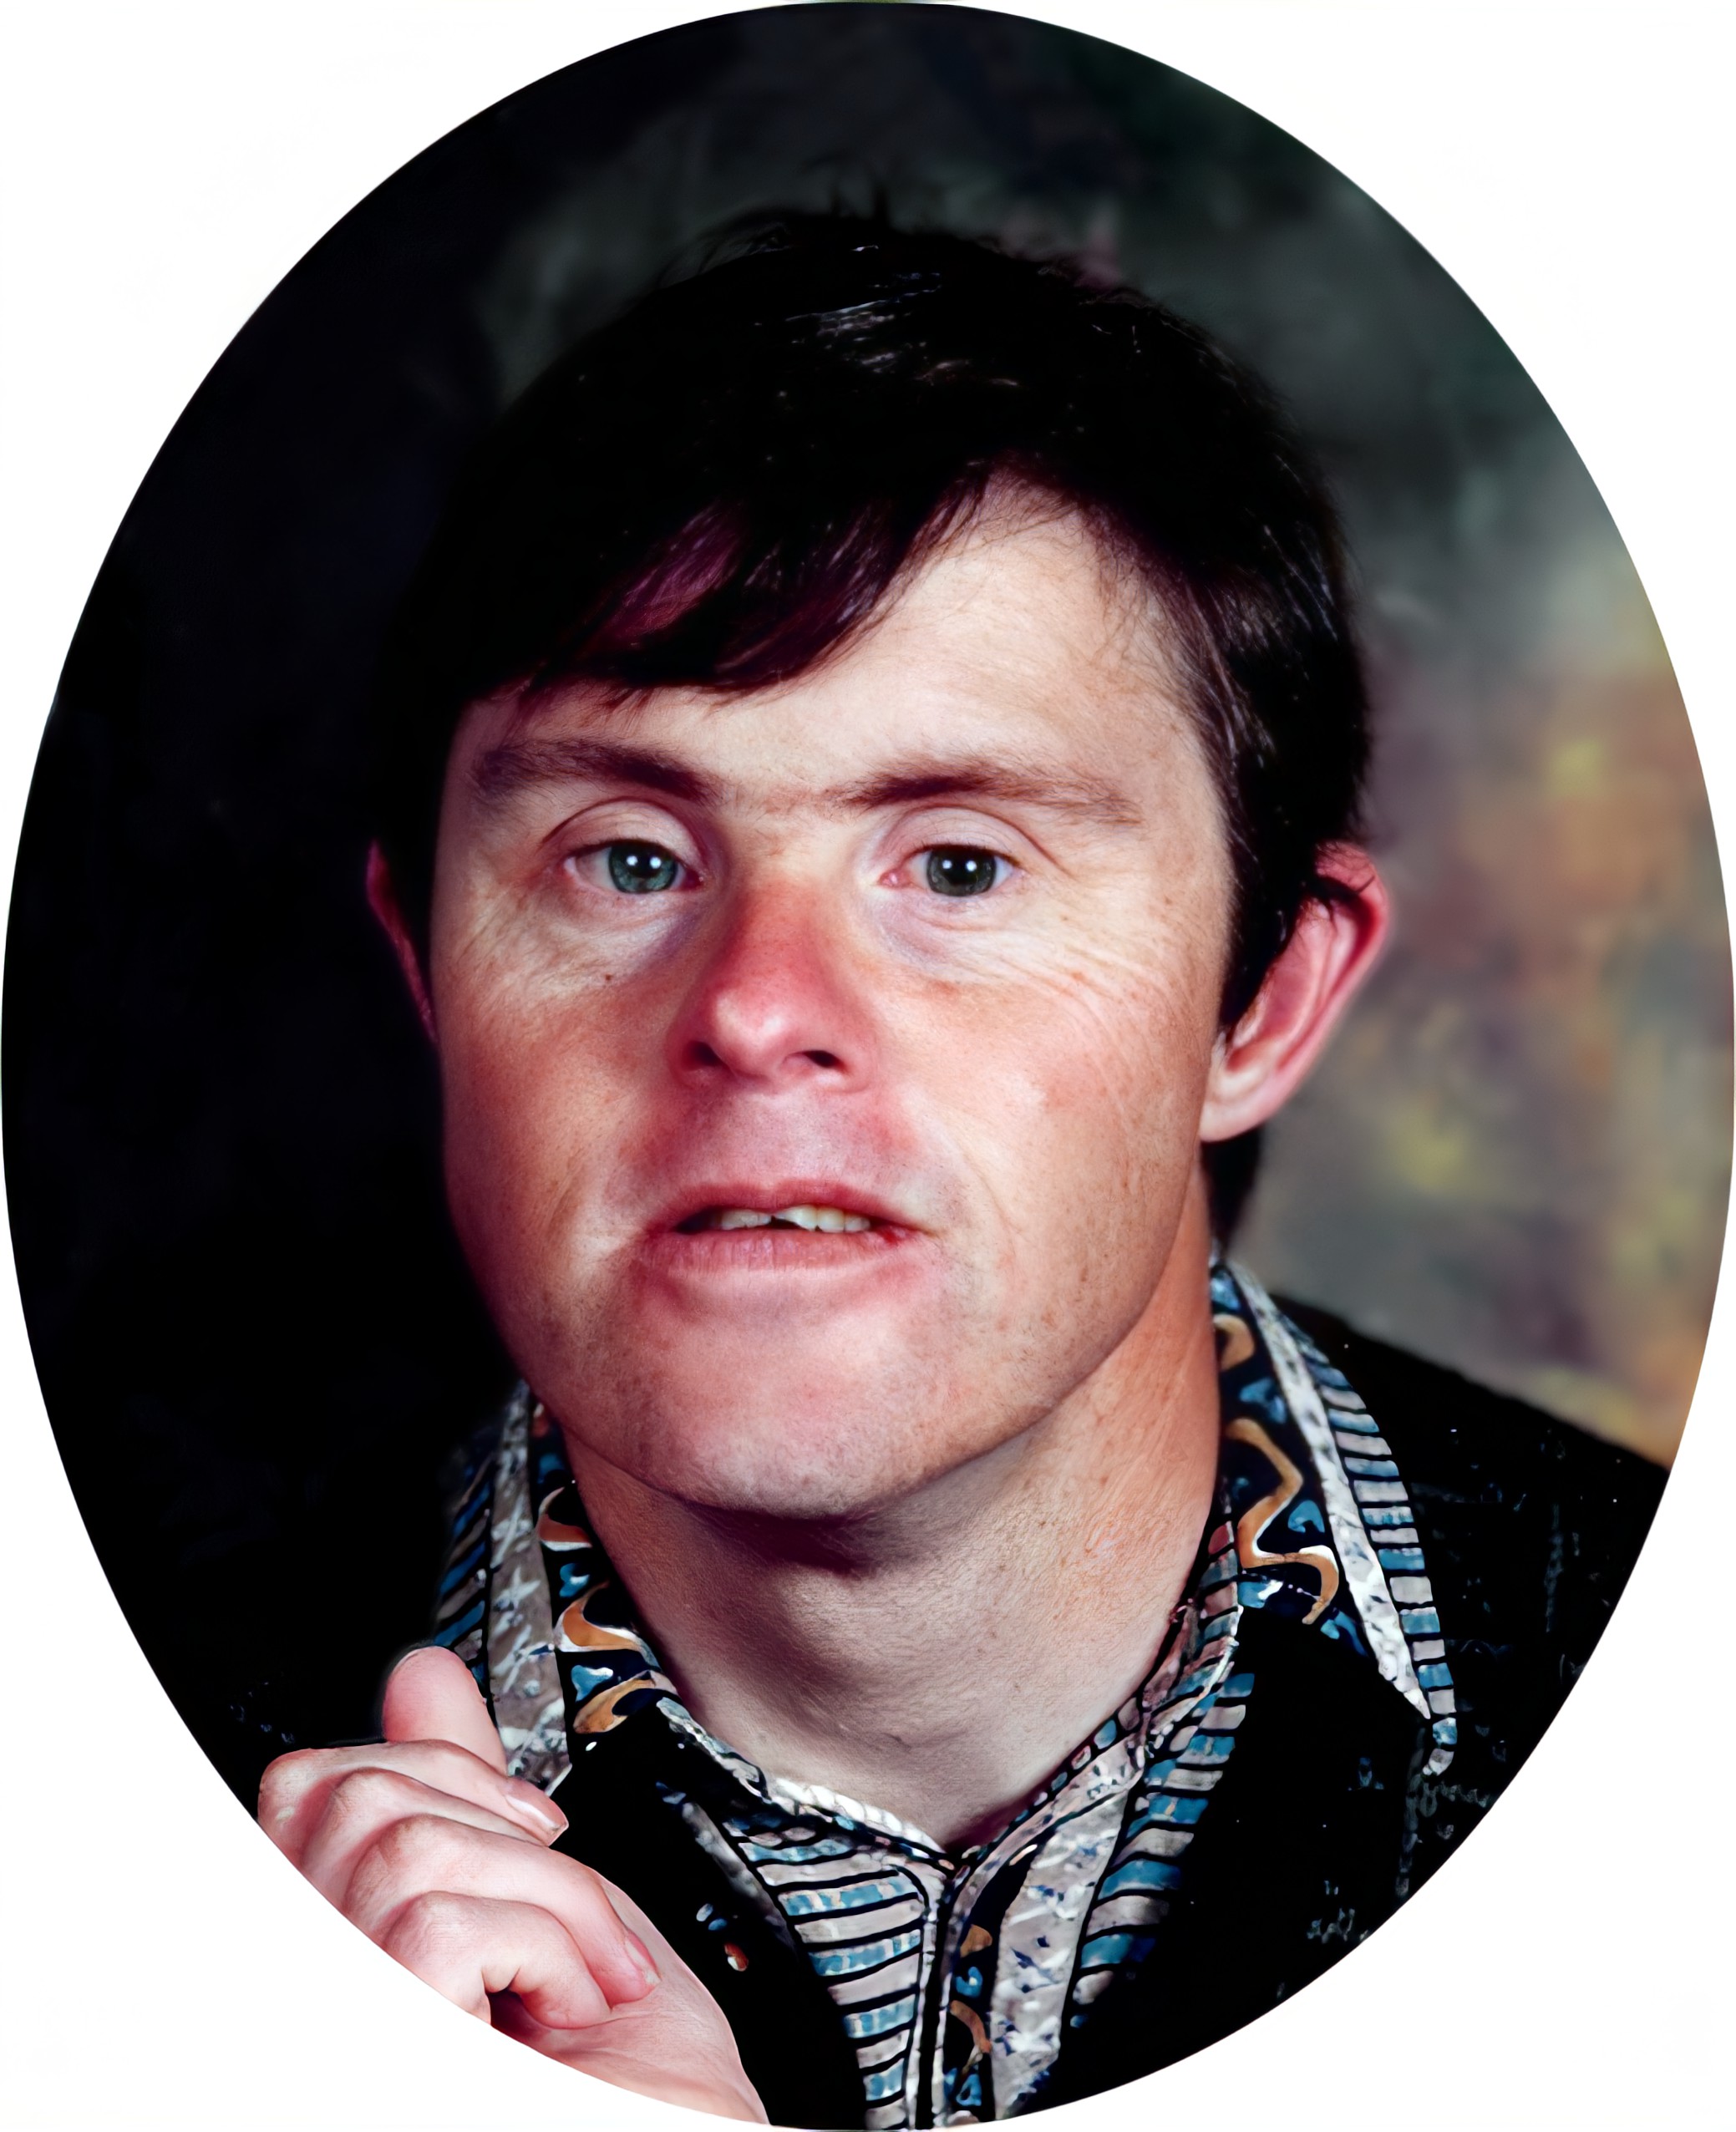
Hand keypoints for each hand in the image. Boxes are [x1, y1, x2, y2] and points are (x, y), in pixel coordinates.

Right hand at [259, 1646, 766, 2120]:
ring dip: (550, 1895)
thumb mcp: (549, 1906)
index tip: (530, 1822)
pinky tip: (569, 2010)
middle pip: (356, 1798)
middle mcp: (319, 1988)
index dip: (431, 1764)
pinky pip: (442, 1923)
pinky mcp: (384, 2042)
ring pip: (408, 1848)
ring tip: (586, 1977)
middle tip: (573, 1917)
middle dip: (507, 1827)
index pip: (305, 1791)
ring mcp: (342, 2018)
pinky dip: (548, 1945)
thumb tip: (423, 1673)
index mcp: (343, 1950)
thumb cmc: (626, 2082)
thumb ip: (470, 1800)